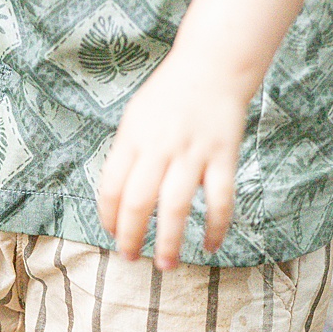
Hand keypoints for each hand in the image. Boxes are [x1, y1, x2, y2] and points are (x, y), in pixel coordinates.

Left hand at [96, 54, 256, 268]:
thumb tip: (120, 200)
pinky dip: (217, 226)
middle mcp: (159, 146)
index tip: (114, 235)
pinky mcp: (223, 156)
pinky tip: (212, 245)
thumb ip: (128, 153)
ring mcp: (193, 152)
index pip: (112, 186)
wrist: (213, 66)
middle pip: (138, 201)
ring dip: (170, 241)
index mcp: (132, 137)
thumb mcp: (137, 116)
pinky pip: (220, 199)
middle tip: (131, 259)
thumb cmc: (171, 94)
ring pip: (176, 206)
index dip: (109, 217)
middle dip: (131, 236)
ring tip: (166, 265)